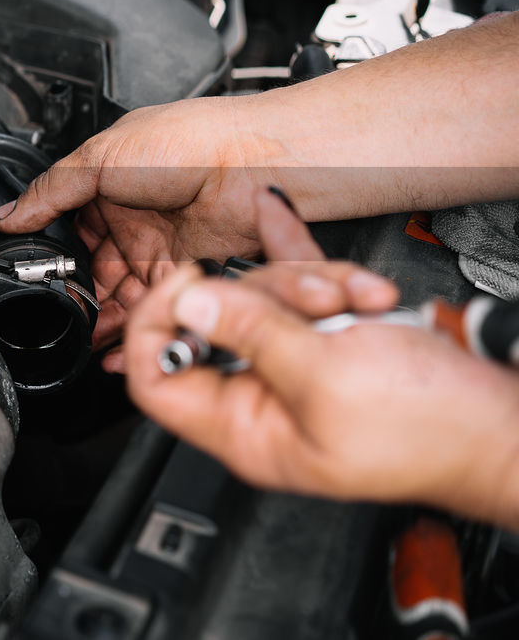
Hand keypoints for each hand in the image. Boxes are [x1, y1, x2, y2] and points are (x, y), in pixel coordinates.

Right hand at [0, 97, 282, 347]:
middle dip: (76, 296)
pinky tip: (119, 342)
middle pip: (91, 269)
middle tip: (61, 319)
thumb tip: (7, 214)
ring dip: (103, 317)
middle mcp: (129, 216)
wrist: (256, 161)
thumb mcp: (101, 157)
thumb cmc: (189, 140)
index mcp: (103, 183)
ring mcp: (156, 243)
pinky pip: (153, 304)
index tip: (36, 283)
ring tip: (86, 340)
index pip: (65, 230)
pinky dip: (137, 325)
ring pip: (120, 292)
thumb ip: (51, 191)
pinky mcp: (185, 269)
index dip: (52, 259)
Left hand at [124, 188, 518, 526]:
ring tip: (360, 301)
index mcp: (243, 428)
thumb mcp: (325, 378)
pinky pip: (301, 285)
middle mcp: (262, 398)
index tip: (180, 285)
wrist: (508, 424)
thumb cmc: (432, 428)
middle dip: (262, 294)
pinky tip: (277, 211)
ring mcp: (298, 366)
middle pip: (214, 322)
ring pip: (266, 297)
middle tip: (312, 299)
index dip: (155, 326)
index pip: (154, 379)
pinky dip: (302, 256)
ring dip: (313, 283)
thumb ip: (251, 335)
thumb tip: (187, 304)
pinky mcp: (334, 337)